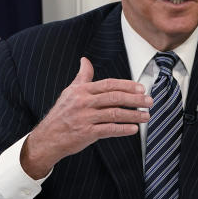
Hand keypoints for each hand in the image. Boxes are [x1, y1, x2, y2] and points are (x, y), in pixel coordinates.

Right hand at [20, 57, 151, 177]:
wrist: (48, 137)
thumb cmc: (61, 114)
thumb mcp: (69, 92)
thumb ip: (82, 77)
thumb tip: (85, 60)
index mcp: (82, 90)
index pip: (109, 84)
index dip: (127, 85)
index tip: (141, 88)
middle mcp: (84, 102)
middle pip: (114, 97)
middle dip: (135, 99)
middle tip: (149, 101)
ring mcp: (85, 118)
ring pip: (114, 113)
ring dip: (133, 115)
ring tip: (146, 116)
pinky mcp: (86, 133)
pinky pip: (109, 129)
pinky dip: (123, 129)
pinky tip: (134, 129)